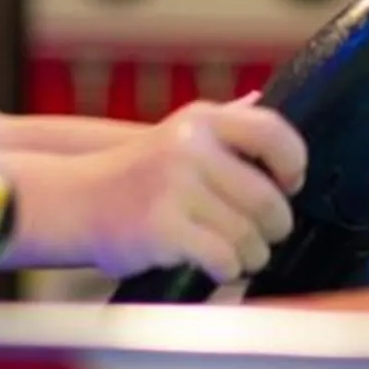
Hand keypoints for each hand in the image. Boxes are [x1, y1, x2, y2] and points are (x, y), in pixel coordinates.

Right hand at [51, 98, 307, 282]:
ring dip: (250, 255)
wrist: (75, 201)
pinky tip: (213, 265)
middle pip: (268, 200)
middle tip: (261, 236)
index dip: (293, 165)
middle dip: (273, 229)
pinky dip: (226, 270)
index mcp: (202, 120)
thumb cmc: (134, 176)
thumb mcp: (177, 135)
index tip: (288, 186)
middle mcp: (190, 147)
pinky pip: (223, 259)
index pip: (273, 133)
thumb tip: (258, 99)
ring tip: (233, 254)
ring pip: (249, 236)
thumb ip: (221, 122)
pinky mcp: (162, 226)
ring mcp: (174, 186)